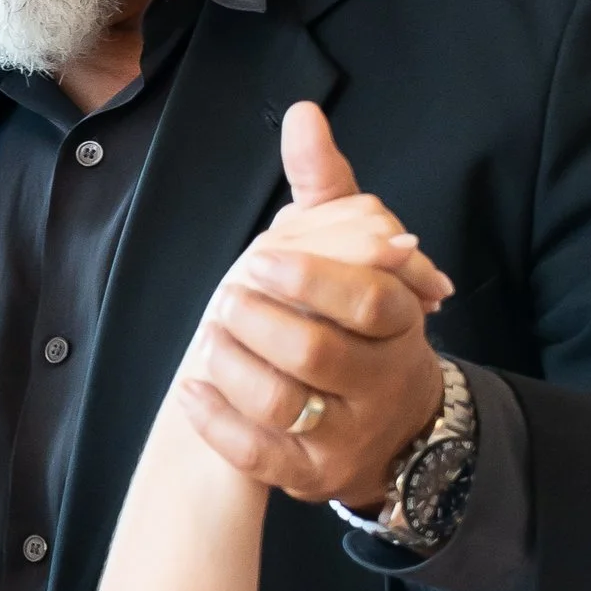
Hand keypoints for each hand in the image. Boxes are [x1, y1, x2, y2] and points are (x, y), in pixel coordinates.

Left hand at [176, 103, 450, 508]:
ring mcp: (343, 434)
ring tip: (210, 337)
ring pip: (281, 403)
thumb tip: (302, 115)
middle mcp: (379, 382)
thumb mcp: (360, 256)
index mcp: (399, 323)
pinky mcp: (308, 474)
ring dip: (232, 365)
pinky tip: (191, 388)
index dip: (311, 277)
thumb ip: (329, 189)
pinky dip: (215, 420)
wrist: (393, 428)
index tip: (259, 258)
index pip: (367, 299)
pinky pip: (256, 454)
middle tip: (226, 297)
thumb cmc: (363, 328)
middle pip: (316, 351)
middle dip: (259, 320)